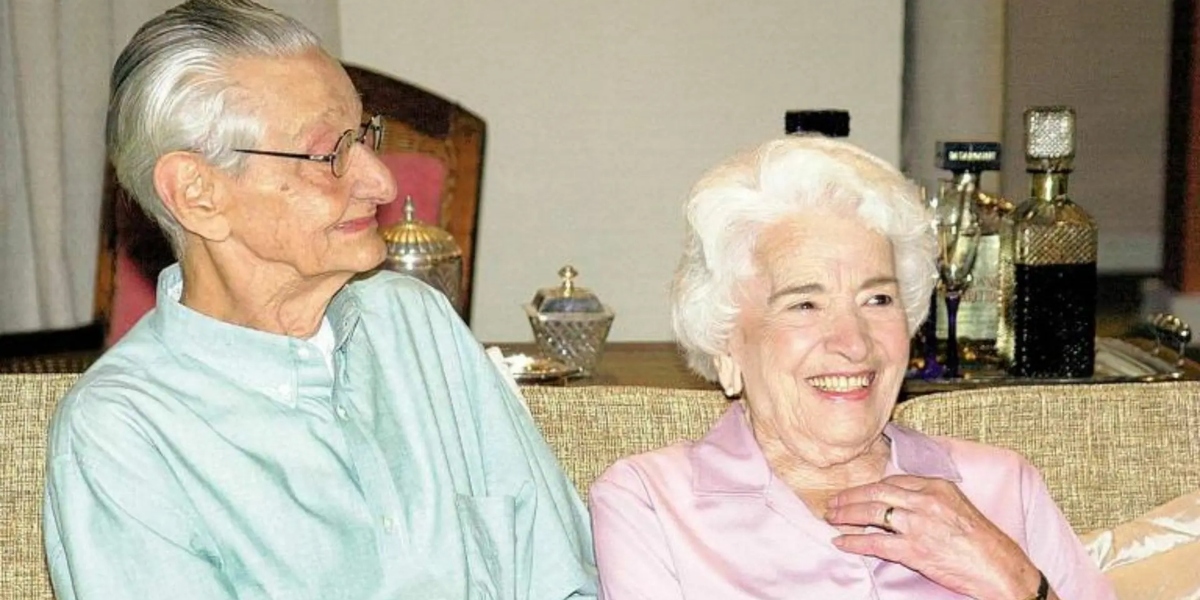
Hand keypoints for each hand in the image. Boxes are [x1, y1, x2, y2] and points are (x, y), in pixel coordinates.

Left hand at [825, 474, 1042, 599]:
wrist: (1000, 567)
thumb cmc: (983, 541)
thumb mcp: (957, 507)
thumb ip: (930, 499)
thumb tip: (901, 501)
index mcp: (936, 486)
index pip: (892, 482)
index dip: (868, 488)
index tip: (855, 492)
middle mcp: (925, 501)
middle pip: (875, 494)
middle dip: (850, 498)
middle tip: (832, 503)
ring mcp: (918, 524)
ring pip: (870, 515)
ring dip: (846, 516)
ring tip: (832, 519)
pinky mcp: (915, 549)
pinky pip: (875, 543)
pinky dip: (854, 542)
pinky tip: (841, 542)